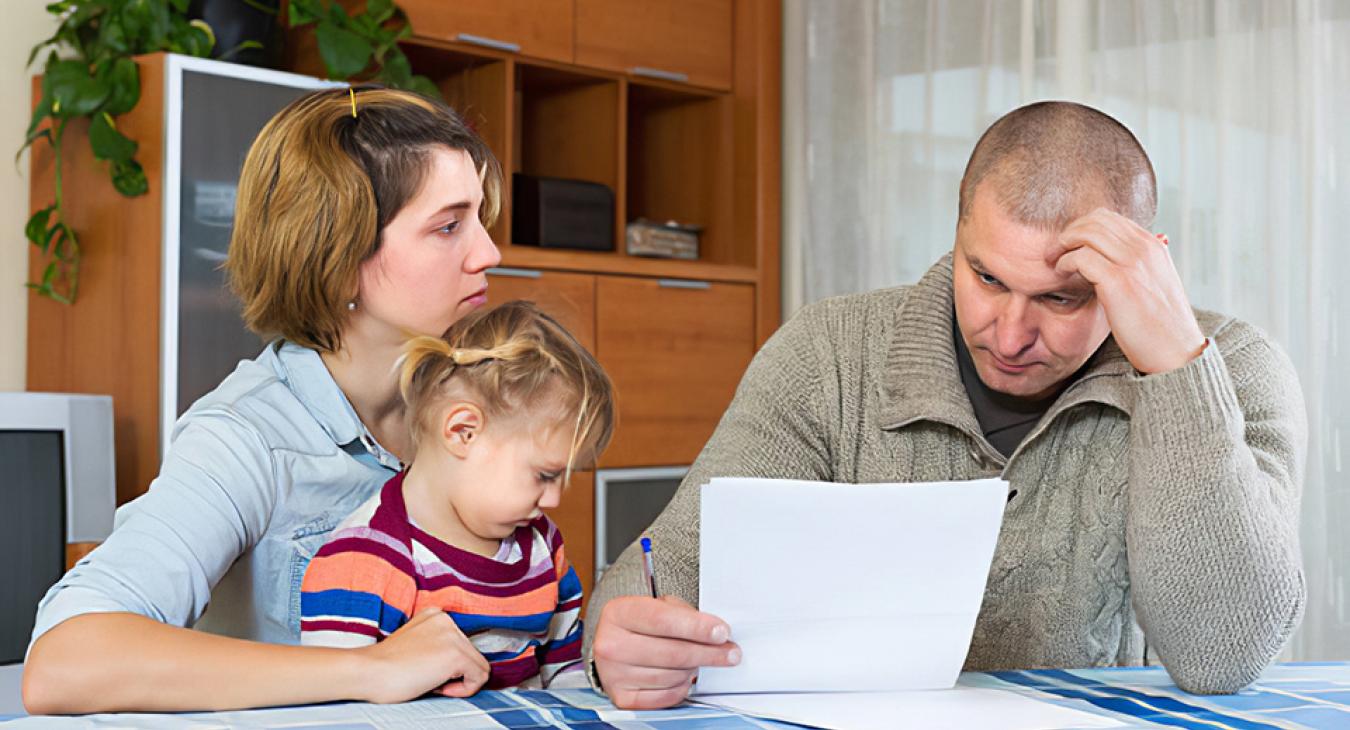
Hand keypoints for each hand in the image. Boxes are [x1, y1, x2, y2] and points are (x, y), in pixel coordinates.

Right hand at [356, 607, 490, 702]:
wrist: (368, 672)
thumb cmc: (384, 666)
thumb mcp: (415, 643)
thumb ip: (437, 645)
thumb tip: (459, 663)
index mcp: (436, 615)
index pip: (462, 645)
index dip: (448, 665)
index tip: (427, 671)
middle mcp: (447, 620)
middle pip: (472, 655)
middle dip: (454, 673)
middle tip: (426, 678)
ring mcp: (453, 635)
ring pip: (479, 667)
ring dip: (458, 681)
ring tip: (430, 681)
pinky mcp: (456, 654)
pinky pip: (479, 678)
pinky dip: (463, 690)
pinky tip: (438, 687)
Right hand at [593, 595, 740, 708]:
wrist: (612, 645)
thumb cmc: (640, 624)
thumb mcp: (656, 606)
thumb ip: (683, 614)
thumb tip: (716, 632)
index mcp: (618, 613)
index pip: (663, 621)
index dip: (696, 627)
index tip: (721, 632)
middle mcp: (611, 645)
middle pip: (671, 652)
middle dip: (708, 653)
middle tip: (730, 652)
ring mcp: (614, 674)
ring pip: (672, 675)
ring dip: (694, 669)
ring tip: (700, 660)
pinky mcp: (623, 697)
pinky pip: (666, 696)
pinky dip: (682, 687)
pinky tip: (685, 675)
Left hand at [1049, 208, 1205, 373]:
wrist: (1176, 352)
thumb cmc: (1161, 325)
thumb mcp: (1157, 284)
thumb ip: (1143, 264)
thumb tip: (1132, 250)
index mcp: (1153, 246)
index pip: (1109, 218)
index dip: (1083, 227)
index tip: (1069, 245)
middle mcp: (1144, 248)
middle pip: (1095, 219)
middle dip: (1070, 232)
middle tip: (1055, 251)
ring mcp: (1132, 263)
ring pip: (1086, 233)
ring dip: (1063, 245)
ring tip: (1055, 262)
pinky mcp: (1118, 281)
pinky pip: (1081, 257)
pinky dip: (1065, 262)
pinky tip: (1061, 273)